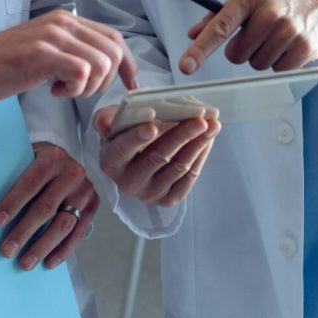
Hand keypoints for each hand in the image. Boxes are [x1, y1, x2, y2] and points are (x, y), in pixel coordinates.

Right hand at [0, 10, 137, 105]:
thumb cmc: (2, 65)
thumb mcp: (44, 49)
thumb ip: (71, 50)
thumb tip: (103, 66)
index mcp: (66, 20)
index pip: (113, 37)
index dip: (127, 64)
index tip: (131, 85)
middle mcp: (63, 23)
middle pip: (113, 51)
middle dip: (105, 81)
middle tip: (80, 91)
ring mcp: (53, 36)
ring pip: (101, 63)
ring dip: (87, 87)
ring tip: (63, 90)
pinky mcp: (42, 54)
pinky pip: (83, 72)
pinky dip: (74, 89)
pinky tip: (53, 90)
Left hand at [0, 142, 98, 269]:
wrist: (66, 160)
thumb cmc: (37, 165)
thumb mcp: (27, 160)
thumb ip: (15, 177)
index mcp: (53, 158)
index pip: (30, 183)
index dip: (13, 203)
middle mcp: (72, 173)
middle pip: (46, 207)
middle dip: (24, 231)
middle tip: (7, 251)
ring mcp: (85, 190)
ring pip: (64, 223)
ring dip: (43, 246)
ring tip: (26, 263)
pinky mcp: (93, 204)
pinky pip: (79, 231)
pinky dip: (64, 250)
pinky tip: (49, 262)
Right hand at [94, 107, 219, 206]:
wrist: (136, 154)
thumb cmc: (126, 133)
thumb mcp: (114, 121)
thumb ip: (107, 118)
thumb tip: (105, 123)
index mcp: (111, 161)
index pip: (123, 149)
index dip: (137, 138)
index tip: (152, 126)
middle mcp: (128, 182)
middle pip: (158, 156)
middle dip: (182, 136)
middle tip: (200, 120)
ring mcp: (149, 193)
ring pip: (179, 167)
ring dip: (198, 144)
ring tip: (212, 126)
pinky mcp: (168, 199)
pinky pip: (189, 177)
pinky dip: (201, 156)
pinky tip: (208, 140)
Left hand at [178, 0, 317, 74]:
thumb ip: (222, 14)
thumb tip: (194, 34)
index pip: (221, 25)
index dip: (201, 48)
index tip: (186, 65)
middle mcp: (270, 12)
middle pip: (237, 54)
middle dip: (242, 49)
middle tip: (257, 35)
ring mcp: (289, 31)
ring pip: (257, 64)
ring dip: (262, 56)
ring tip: (277, 37)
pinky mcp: (304, 48)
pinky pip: (278, 70)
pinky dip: (280, 62)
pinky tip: (289, 45)